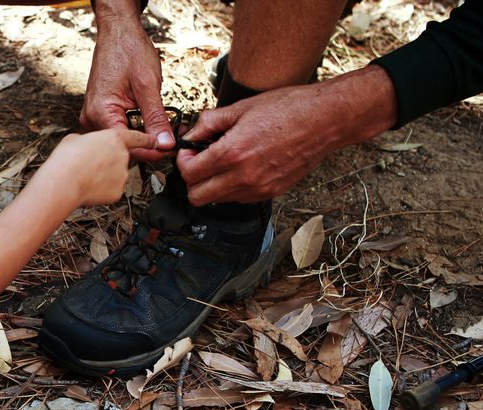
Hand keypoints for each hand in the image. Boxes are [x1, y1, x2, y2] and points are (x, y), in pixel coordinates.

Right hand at [50, 129, 156, 206]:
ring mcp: (122, 175)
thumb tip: (88, 145)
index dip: (147, 139)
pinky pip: (111, 189)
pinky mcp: (118, 192)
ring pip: (116, 175)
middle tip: (91, 163)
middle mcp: (123, 155)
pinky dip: (102, 189)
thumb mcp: (75, 138)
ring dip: (105, 175)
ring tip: (85, 175)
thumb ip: (89, 140)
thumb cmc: (67, 159)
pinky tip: (88, 186)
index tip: (154, 141)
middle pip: (123, 158)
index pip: (138, 137)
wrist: (64, 182)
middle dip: (111, 161)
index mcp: (114, 137)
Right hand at [81, 5, 174, 161]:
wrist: (118, 32)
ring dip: (143, 137)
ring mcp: (94, 117)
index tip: (171, 149)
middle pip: (122, 146)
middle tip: (172, 139)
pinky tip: (150, 123)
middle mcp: (91, 118)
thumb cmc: (128, 50)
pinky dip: (136, 129)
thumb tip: (165, 143)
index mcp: (100, 113)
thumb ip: (156, 118)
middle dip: (148, 145)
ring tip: (164, 131)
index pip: (126, 145)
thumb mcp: (148, 85)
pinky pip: (118, 129)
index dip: (150, 150)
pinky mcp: (100, 113)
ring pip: (121, 140)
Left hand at [176, 66, 397, 205]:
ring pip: (218, 200)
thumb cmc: (289, 108)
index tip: (188, 152)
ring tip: (223, 162)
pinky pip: (240, 198)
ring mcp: (259, 188)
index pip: (189, 174)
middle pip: (198, 197)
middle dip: (192, 180)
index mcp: (233, 153)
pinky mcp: (272, 192)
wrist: (326, 119)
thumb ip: (210, 123)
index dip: (183, 162)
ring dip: (213, 185)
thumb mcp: (241, 108)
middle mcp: (244, 176)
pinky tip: (242, 167)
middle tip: (199, 162)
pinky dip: (233, 187)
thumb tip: (190, 134)